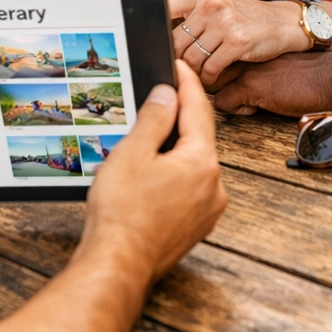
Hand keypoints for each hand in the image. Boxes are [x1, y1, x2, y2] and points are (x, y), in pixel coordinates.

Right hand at [80, 62, 226, 282]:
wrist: (118, 265)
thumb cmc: (122, 214)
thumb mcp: (133, 153)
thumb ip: (154, 119)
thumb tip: (167, 95)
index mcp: (201, 163)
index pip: (198, 110)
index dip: (186, 83)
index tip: (178, 66)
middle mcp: (213, 187)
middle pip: (198, 138)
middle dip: (178, 118)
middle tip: (156, 99)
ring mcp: (206, 211)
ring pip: (192, 166)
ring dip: (173, 151)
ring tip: (143, 143)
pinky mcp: (194, 228)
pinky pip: (187, 190)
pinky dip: (172, 177)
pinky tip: (148, 178)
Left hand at [168, 0, 306, 84]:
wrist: (282, 22)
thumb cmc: (246, 18)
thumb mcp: (217, 6)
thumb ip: (191, 15)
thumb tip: (158, 36)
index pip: (164, 9)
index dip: (155, 32)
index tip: (154, 46)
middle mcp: (211, 4)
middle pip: (174, 42)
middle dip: (176, 60)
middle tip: (181, 69)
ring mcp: (225, 22)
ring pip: (191, 58)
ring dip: (193, 73)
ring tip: (199, 74)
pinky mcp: (238, 41)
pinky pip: (210, 68)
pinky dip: (208, 78)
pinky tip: (212, 77)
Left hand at [210, 52, 331, 116]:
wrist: (328, 76)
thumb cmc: (307, 71)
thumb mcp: (275, 61)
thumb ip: (255, 63)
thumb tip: (238, 78)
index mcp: (248, 41)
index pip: (214, 48)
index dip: (215, 66)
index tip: (223, 78)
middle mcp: (242, 50)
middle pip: (206, 64)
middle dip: (210, 81)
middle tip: (226, 93)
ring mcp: (244, 67)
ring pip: (209, 83)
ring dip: (220, 95)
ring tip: (241, 101)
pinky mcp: (250, 86)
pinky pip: (221, 103)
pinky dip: (234, 110)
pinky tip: (253, 108)